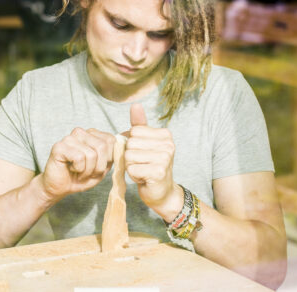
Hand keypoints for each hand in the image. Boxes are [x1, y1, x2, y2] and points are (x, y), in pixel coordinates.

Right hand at [39, 127, 117, 202]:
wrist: (60, 188)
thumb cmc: (81, 177)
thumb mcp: (103, 168)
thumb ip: (113, 156)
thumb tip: (125, 142)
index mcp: (92, 135)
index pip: (111, 140)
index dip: (108, 159)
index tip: (99, 167)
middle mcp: (81, 133)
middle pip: (102, 146)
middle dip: (99, 166)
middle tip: (88, 172)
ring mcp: (69, 138)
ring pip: (91, 154)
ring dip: (87, 170)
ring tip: (79, 171)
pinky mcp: (59, 146)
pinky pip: (79, 157)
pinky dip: (78, 169)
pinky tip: (71, 168)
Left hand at [124, 103, 181, 218]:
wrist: (162, 192)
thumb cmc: (151, 165)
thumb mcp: (145, 143)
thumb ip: (139, 125)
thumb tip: (135, 104)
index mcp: (165, 134)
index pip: (133, 131)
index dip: (132, 145)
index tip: (143, 154)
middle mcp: (168, 145)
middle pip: (130, 144)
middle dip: (130, 157)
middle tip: (143, 164)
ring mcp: (165, 158)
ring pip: (128, 156)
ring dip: (131, 166)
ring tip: (143, 171)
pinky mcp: (158, 172)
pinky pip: (131, 169)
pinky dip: (134, 175)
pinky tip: (144, 179)